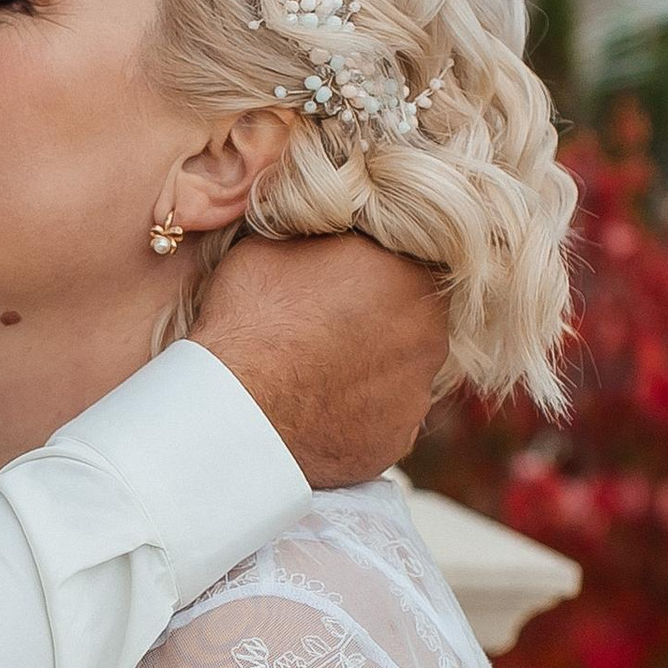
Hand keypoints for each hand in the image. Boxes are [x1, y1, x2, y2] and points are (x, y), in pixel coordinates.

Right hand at [191, 231, 450, 486]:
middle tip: (325, 329)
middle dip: (376, 320)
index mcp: (409, 274)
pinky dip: (359, 415)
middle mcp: (430, 334)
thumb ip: (319, 235)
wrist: (238, 410)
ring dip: (369, 369)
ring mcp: (417, 393)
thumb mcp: (274, 242)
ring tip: (317, 374)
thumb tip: (323, 226)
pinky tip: (320, 410)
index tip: (339, 281)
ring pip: (399, 372)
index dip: (371, 270)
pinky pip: (383, 420)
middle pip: (409, 318)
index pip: (405, 262)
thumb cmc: (253, 318)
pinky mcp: (398, 441)